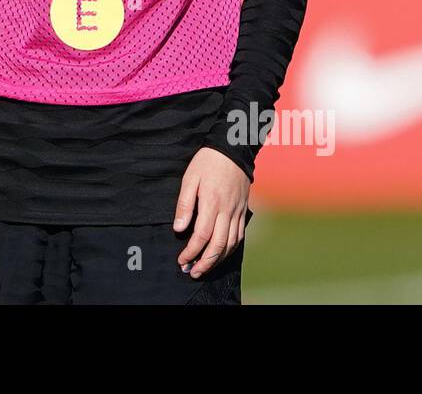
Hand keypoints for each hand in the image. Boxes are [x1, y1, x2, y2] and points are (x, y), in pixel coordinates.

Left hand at [173, 147, 250, 278]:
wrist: (233, 150)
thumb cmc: (207, 162)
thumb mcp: (190, 178)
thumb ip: (184, 204)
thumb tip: (179, 229)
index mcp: (212, 203)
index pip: (202, 235)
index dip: (191, 251)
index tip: (181, 260)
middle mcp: (227, 211)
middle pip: (218, 245)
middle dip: (204, 262)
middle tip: (191, 272)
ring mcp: (237, 212)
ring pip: (230, 244)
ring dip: (217, 260)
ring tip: (204, 268)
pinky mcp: (242, 211)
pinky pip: (239, 236)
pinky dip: (230, 249)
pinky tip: (221, 254)